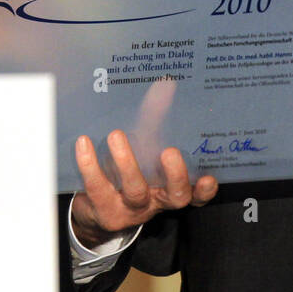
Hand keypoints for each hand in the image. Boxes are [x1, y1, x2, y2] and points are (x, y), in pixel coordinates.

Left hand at [71, 130, 218, 249]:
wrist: (93, 207)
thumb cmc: (124, 173)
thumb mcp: (142, 147)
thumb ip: (156, 116)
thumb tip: (166, 82)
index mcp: (169, 188)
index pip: (195, 192)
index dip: (204, 189)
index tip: (208, 177)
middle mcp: (155, 201)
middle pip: (174, 195)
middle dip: (175, 175)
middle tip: (170, 151)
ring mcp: (130, 209)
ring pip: (135, 189)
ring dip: (127, 162)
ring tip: (116, 135)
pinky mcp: (104, 209)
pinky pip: (98, 187)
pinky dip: (90, 165)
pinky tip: (84, 144)